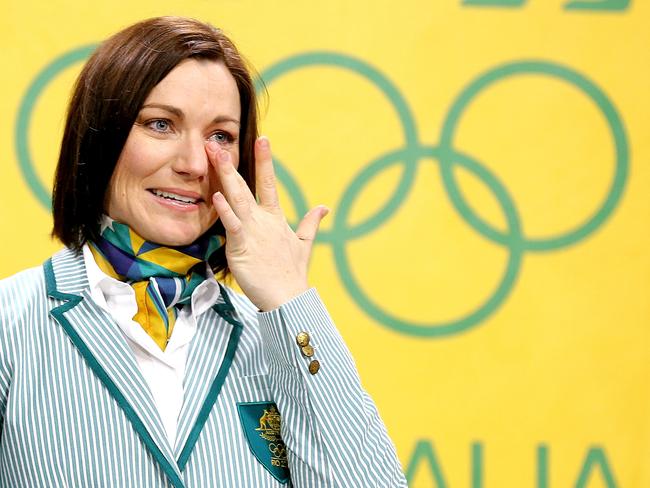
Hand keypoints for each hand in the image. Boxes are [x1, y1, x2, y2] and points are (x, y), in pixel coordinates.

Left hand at [207, 137, 328, 310]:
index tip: (263, 140)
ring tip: (213, 157)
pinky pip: (232, 225)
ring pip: (236, 199)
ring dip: (224, 177)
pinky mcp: (241, 247)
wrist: (288, 297)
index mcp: (275, 218)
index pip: (269, 183)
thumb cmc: (292, 273)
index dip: (266, 160)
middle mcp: (263, 220)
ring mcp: (252, 232)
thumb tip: (324, 207)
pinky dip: (225, 211)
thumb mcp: (304, 244)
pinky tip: (216, 196)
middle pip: (246, 185)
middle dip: (230, 164)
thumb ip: (311, 223)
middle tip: (214, 144)